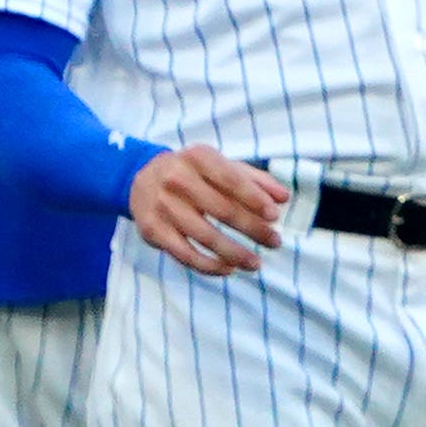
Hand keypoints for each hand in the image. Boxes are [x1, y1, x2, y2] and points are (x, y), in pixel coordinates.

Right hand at [131, 146, 292, 277]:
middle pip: (222, 210)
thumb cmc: (194, 172)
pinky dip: (209, 266)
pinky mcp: (153, 231)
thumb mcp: (222, 165)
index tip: (275, 216)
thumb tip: (284, 198)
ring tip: (256, 263)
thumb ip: (255, 180)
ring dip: (235, 253)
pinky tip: (228, 269)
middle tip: (274, 242)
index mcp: (198, 157)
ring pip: (205, 237)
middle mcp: (176, 179)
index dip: (255, 199)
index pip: (231, 179)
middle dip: (253, 229)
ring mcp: (163, 206)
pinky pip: (185, 254)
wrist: (141, 178)